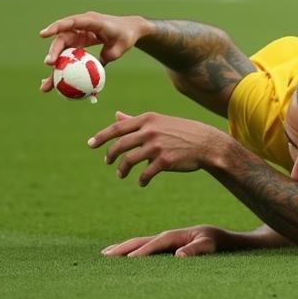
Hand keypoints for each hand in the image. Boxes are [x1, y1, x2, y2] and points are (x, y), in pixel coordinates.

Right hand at [39, 11, 145, 92]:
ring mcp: (78, 35)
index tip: (43, 35)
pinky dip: (62, 69)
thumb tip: (96, 72)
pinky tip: (54, 84)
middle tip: (48, 64)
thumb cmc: (126, 35)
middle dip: (54, 51)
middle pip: (63, 39)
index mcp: (92, 21)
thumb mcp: (120, 47)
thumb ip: (108, 56)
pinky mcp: (78, 43)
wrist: (130, 29)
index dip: (57, 27)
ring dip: (54, 67)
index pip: (72, 22)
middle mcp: (81, 27)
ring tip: (46, 86)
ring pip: (62, 50)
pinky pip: (68, 56)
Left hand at [89, 110, 227, 185]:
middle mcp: (150, 131)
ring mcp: (157, 147)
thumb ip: (136, 121)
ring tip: (121, 174)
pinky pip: (145, 174)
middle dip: (110, 155)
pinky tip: (142, 182)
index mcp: (148, 119)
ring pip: (129, 161)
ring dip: (122, 170)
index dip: (101, 137)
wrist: (206, 144)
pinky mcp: (164, 161)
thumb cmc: (182, 132)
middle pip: (119, 145)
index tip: (90, 144)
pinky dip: (141, 180)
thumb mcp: (159, 122)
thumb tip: (116, 116)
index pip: (117, 128)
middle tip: (107, 161)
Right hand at [102, 225, 227, 257]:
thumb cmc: (213, 242)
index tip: (129, 259)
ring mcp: (161, 241)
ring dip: (122, 248)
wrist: (216, 236)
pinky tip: (120, 255)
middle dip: (124, 248)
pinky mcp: (161, 246)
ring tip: (105, 255)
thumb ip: (196, 250)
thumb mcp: (209, 245)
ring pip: (138, 244)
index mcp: (174, 236)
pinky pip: (142, 248)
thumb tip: (179, 256)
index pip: (155, 243)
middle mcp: (165, 237)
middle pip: (140, 241)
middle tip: (105, 256)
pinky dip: (129, 251)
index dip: (143, 251)